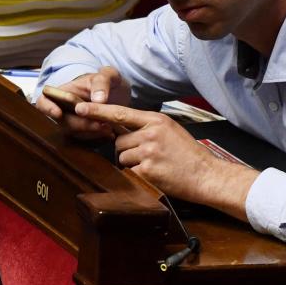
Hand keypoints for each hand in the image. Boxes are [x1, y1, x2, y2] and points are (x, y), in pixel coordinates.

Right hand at [36, 67, 131, 139]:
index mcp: (62, 94)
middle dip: (80, 124)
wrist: (119, 96)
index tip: (58, 114)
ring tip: (109, 128)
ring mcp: (73, 126)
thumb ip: (102, 82)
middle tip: (100, 123)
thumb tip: (98, 99)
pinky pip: (86, 143)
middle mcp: (63, 112)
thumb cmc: (108, 82)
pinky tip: (111, 133)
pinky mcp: (84, 137)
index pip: (43, 102)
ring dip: (90, 133)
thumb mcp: (108, 75)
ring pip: (74, 135)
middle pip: (61, 123)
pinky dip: (98, 139)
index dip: (47, 109)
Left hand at [74, 102, 259, 220]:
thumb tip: (120, 130)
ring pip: (121, 158)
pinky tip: (155, 175)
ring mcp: (149, 151)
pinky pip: (129, 172)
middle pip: (118, 142)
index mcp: (155, 120)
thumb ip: (146, 127)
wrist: (206, 174)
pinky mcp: (148, 169)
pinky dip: (138, 176)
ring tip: (154, 165)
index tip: (79, 108)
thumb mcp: (169, 130)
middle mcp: (150, 133)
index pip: (120, 113)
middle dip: (127, 152)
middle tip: (148, 157)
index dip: (97, 111)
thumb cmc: (187, 154)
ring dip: (132, 164)